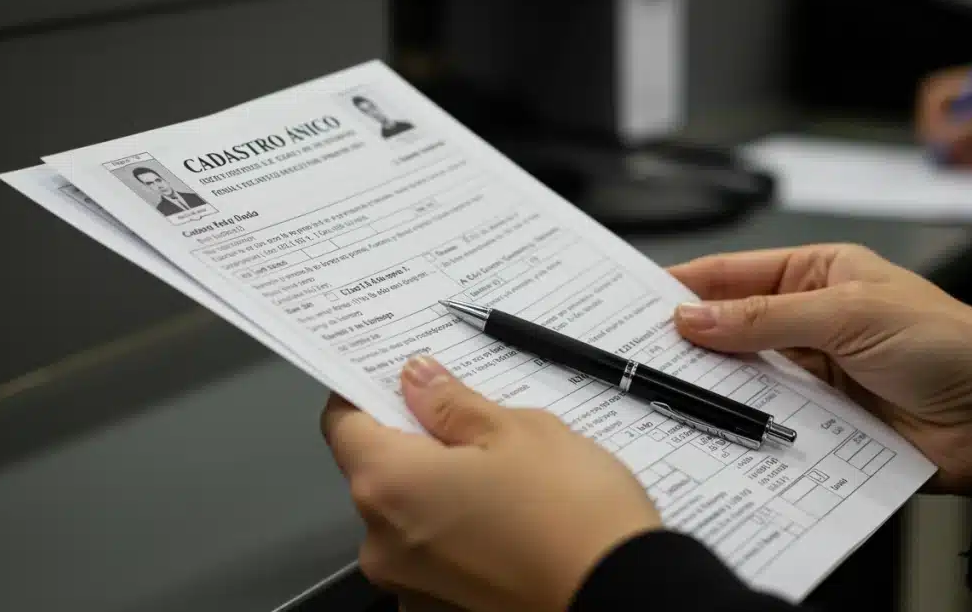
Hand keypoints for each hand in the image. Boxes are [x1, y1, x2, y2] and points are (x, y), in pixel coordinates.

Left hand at [321, 357, 661, 611]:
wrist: (628, 598)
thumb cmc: (573, 513)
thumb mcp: (518, 430)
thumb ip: (453, 405)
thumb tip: (417, 381)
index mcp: (388, 484)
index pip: (343, 424)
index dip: (368, 394)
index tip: (399, 380)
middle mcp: (383, 544)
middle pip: (380, 474)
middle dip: (420, 445)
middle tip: (479, 427)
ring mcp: (411, 588)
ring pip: (411, 519)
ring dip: (445, 493)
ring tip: (511, 482)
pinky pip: (438, 559)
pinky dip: (463, 536)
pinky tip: (513, 525)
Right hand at [668, 244, 971, 504]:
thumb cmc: (947, 344)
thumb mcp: (849, 313)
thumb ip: (766, 318)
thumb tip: (693, 317)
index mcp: (819, 273)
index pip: (736, 273)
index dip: (687, 284)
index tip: (639, 297)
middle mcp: (810, 320)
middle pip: (732, 327)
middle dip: (692, 338)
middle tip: (643, 349)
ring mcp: (813, 372)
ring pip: (745, 375)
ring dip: (716, 383)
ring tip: (670, 386)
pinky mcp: (819, 420)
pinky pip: (767, 417)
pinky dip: (743, 421)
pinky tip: (716, 422)